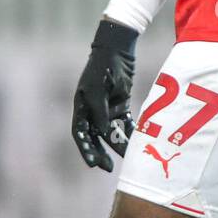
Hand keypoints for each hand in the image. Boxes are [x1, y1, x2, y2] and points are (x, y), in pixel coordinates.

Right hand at [72, 19, 136, 170]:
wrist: (118, 49)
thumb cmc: (103, 67)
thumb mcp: (98, 90)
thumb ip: (100, 112)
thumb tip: (103, 134)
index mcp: (81, 107)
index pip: (80, 133)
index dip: (85, 149)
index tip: (92, 164)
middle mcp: (92, 111)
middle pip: (95, 137)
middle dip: (101, 152)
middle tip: (109, 168)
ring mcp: (107, 109)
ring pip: (112, 132)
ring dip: (118, 145)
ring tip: (127, 158)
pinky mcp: (121, 105)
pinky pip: (125, 124)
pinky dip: (130, 133)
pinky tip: (136, 145)